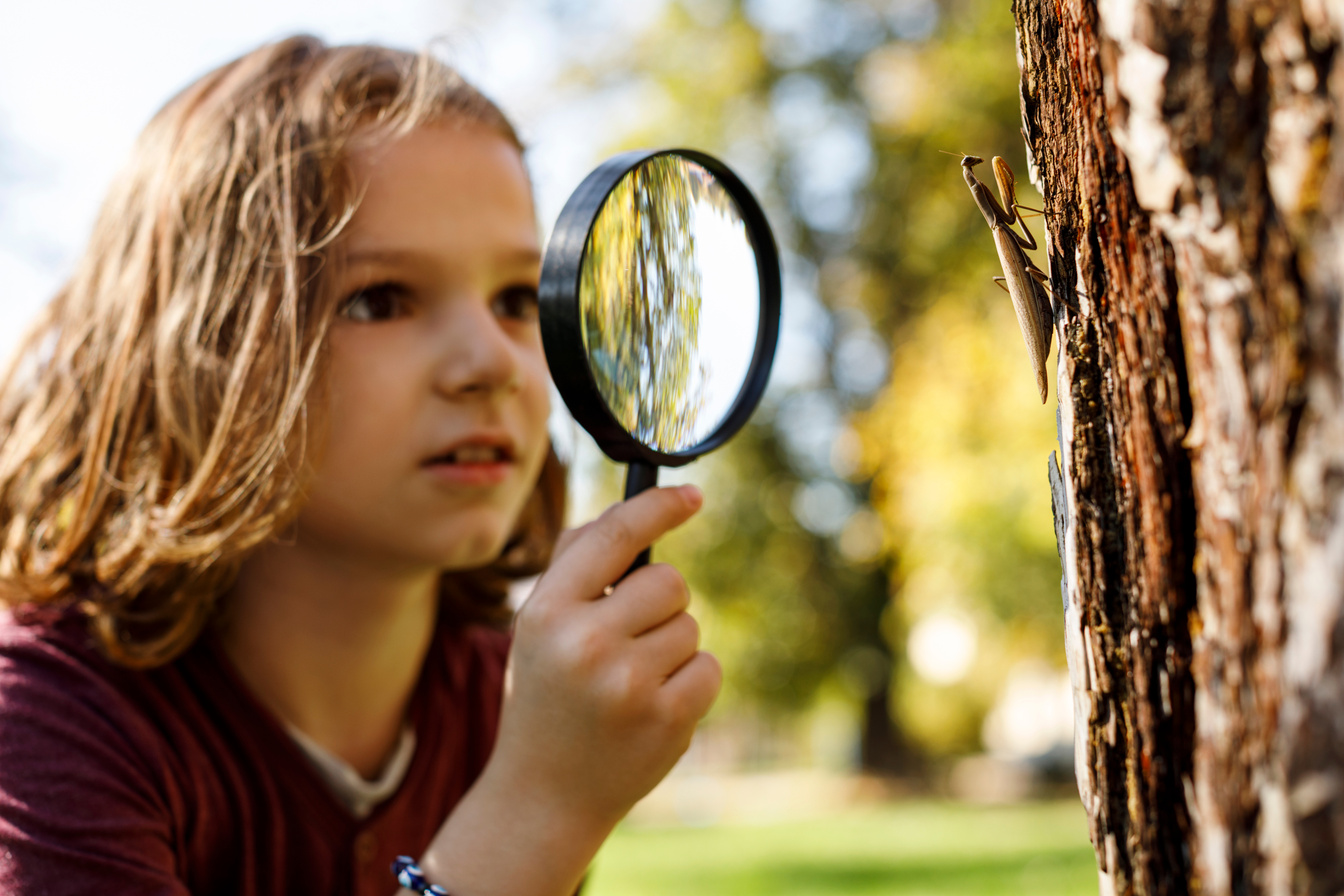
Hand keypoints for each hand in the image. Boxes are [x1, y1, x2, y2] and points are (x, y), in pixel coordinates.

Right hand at [490, 484, 721, 829]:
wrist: (544, 795)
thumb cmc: (546, 694)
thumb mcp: (538, 626)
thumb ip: (574, 564)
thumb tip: (633, 511)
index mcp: (547, 611)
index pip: (614, 537)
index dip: (659, 507)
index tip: (692, 495)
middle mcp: (585, 643)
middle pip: (669, 582)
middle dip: (660, 605)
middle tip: (628, 640)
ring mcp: (628, 684)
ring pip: (690, 627)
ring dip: (672, 648)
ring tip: (630, 683)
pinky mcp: (666, 719)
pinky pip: (708, 668)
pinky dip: (691, 683)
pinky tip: (652, 708)